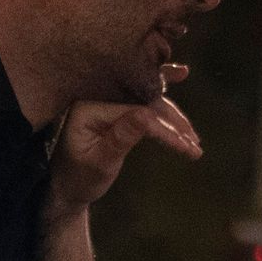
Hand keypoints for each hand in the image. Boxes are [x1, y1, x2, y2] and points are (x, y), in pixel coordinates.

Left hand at [48, 76, 200, 215]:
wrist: (67, 187)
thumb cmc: (79, 179)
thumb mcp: (99, 164)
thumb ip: (120, 139)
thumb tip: (147, 116)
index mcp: (88, 106)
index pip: (136, 112)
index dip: (163, 128)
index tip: (185, 146)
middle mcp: (98, 95)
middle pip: (145, 102)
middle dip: (174, 123)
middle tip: (194, 142)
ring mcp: (107, 98)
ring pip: (149, 102)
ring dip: (174, 117)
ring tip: (194, 138)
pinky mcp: (115, 106)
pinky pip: (142, 97)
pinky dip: (163, 94)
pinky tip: (181, 73)